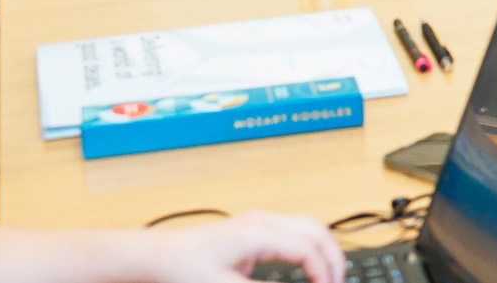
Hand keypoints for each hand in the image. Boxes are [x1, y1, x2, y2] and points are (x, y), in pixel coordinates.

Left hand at [138, 210, 344, 282]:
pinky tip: (310, 268)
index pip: (307, 248)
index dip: (324, 273)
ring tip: (329, 278)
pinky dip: (311, 248)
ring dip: (325, 251)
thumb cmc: (186, 268)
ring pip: (310, 227)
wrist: (163, 254)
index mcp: (258, 232)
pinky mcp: (258, 226)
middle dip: (334, 258)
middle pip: (318, 230)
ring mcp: (262, 220)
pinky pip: (297, 230)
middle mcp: (264, 220)